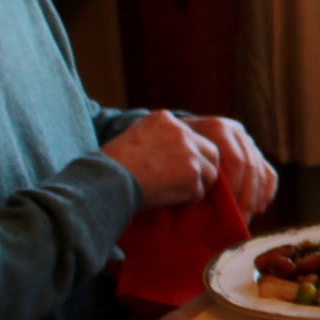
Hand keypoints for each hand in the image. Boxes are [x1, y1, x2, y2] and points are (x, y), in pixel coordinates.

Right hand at [102, 110, 220, 208]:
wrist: (108, 179)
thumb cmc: (113, 165)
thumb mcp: (136, 137)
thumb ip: (160, 138)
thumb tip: (180, 155)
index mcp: (165, 119)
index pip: (193, 137)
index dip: (188, 156)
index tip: (173, 168)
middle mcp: (182, 131)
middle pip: (211, 152)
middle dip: (202, 170)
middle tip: (185, 184)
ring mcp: (190, 152)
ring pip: (211, 173)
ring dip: (196, 186)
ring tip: (172, 192)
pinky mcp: (192, 173)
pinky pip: (199, 192)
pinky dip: (186, 200)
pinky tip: (166, 198)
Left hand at [184, 116, 278, 217]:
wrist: (177, 138)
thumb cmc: (174, 155)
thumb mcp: (179, 158)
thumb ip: (193, 173)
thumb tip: (206, 201)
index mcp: (216, 128)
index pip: (235, 160)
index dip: (235, 187)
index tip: (228, 209)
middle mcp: (235, 131)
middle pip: (251, 166)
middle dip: (247, 196)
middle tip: (240, 219)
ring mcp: (247, 141)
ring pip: (262, 171)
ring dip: (256, 197)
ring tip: (246, 217)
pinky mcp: (255, 153)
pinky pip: (269, 173)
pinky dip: (267, 192)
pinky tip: (259, 208)